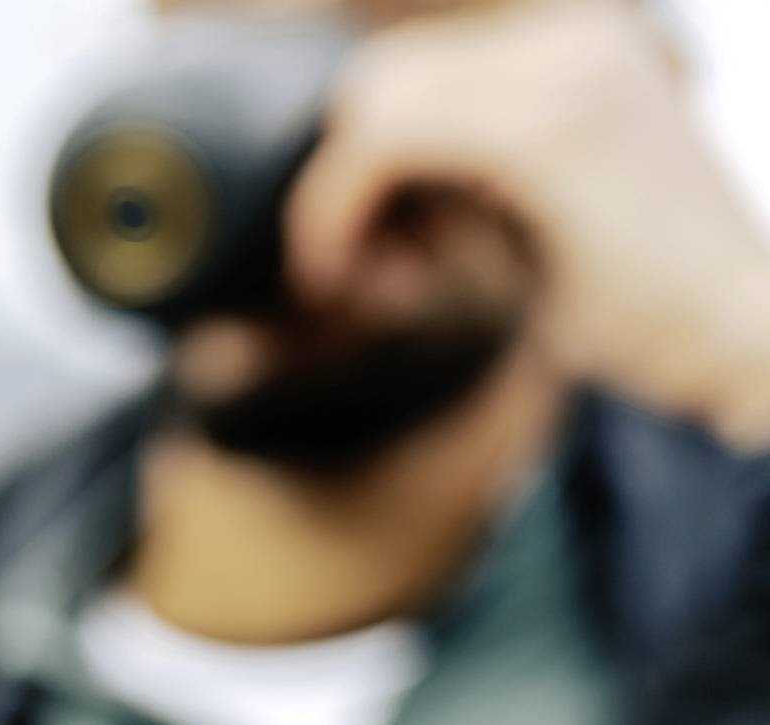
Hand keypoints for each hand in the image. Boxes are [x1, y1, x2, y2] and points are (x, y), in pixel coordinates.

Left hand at [290, 0, 769, 445]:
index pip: (408, 70)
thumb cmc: (640, 306)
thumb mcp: (524, 219)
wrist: (742, 347)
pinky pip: (384, 142)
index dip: (358, 164)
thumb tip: (335, 175)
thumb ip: (449, 179)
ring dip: (340, 206)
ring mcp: (564, 70)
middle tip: (368, 275)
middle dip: (343, 181)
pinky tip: (374, 285)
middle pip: (381, 77)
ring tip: (385, 288)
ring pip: (371, 102)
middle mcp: (573, 38)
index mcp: (575, 48)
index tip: (365, 255)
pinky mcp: (547, 128)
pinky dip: (342, 216)